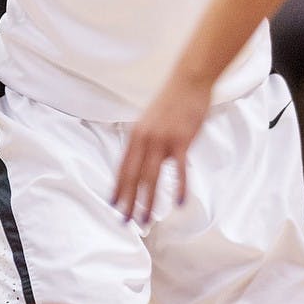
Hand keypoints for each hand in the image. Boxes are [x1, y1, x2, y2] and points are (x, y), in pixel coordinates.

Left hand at [112, 75, 211, 222]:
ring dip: (148, 202)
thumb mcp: (151, 119)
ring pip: (151, 177)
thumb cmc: (172, 100)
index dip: (118, 188)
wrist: (189, 80)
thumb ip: (147, 140)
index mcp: (136, 134)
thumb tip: (146, 160)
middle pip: (133, 177)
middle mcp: (145, 139)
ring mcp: (163, 140)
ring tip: (146, 220)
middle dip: (128, 202)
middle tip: (126, 222)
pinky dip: (179, 188)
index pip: (123, 167)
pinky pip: (179, 169)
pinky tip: (179, 203)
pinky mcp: (182, 140)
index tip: (114, 206)